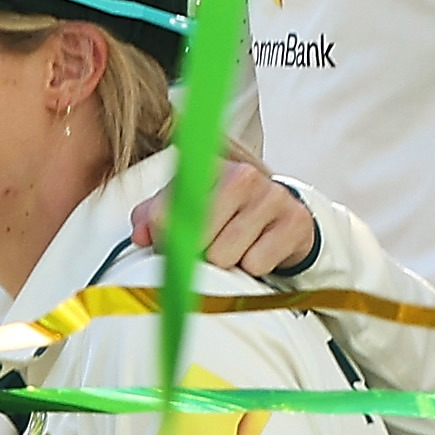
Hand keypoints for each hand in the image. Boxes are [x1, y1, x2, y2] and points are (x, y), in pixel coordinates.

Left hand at [140, 157, 320, 278]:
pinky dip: (253, 267)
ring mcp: (270, 196)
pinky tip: (258, 250)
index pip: (165, 213)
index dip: (164, 240)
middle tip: (210, 246)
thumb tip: (141, 236)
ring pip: (225, 255)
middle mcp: (241, 174)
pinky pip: (256, 264)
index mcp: (206, 167)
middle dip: (198, 252)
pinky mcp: (294, 221)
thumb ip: (153, 217)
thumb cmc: (227, 212)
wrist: (282, 216)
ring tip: (236, 247)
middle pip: (196, 238)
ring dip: (227, 262)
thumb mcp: (186, 207)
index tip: (171, 243)